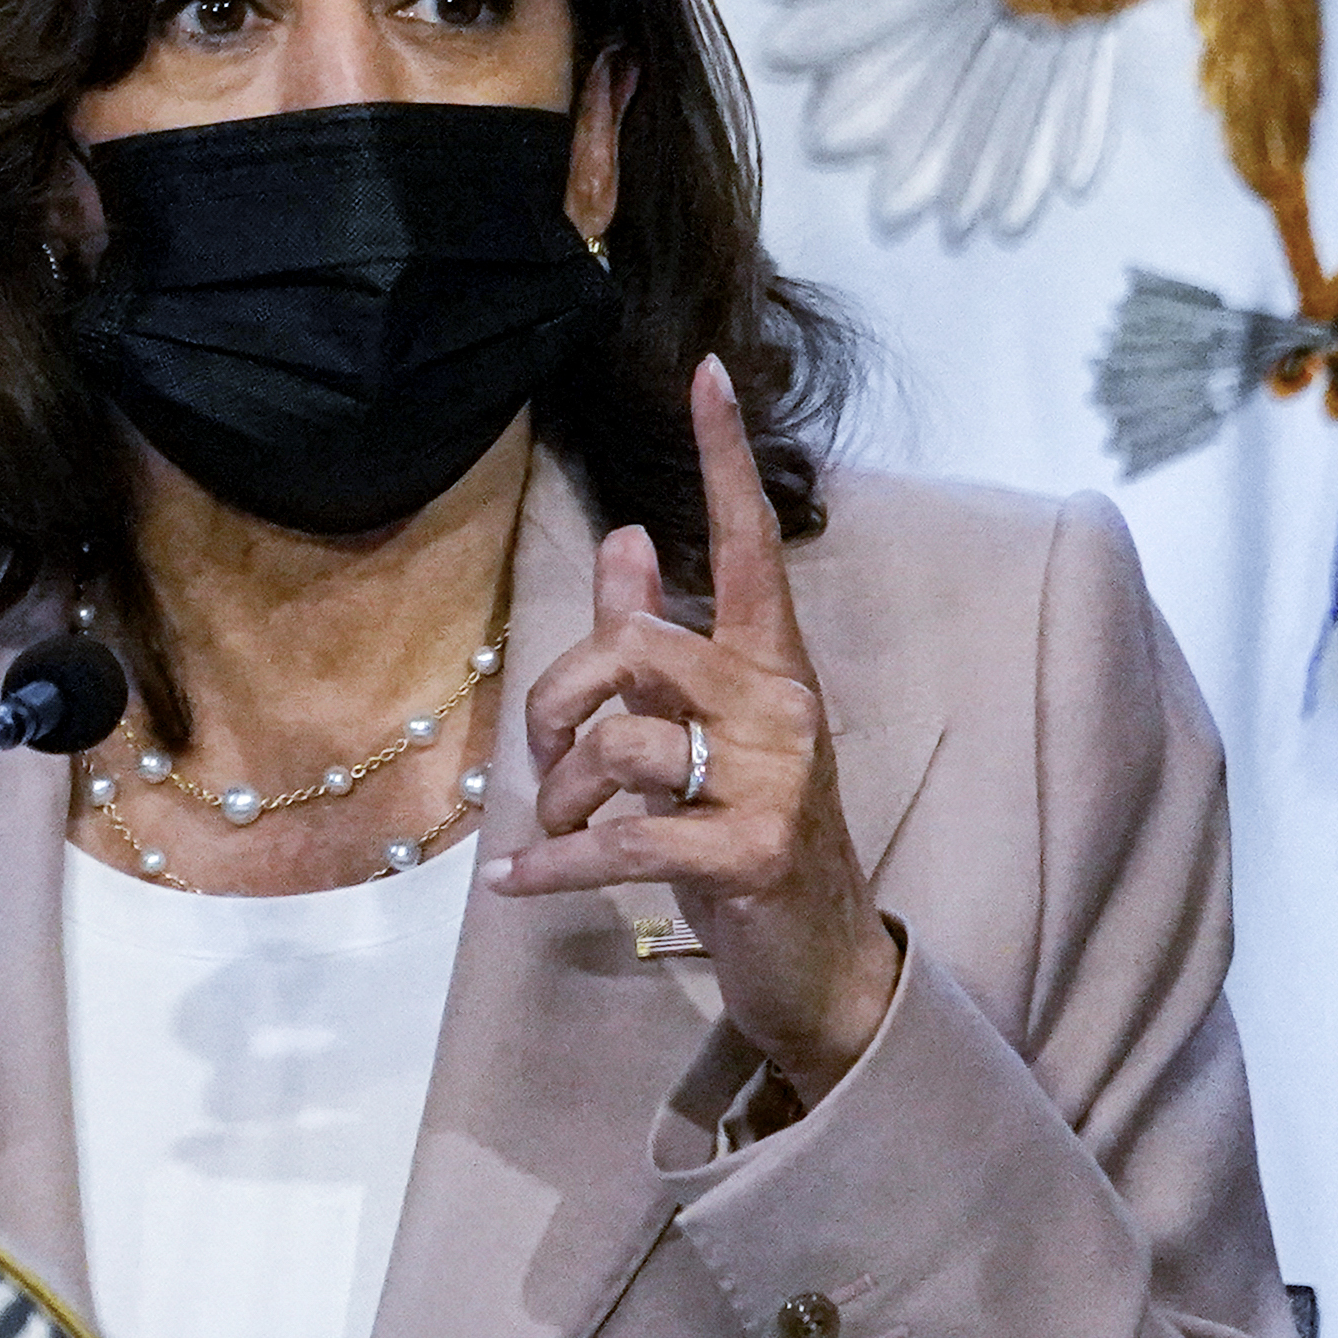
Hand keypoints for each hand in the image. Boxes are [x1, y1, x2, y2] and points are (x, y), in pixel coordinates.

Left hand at [495, 355, 899, 1105]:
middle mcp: (781, 706)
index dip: (725, 460)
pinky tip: (518, 883)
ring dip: (559, 798)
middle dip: (558, 702)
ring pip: (620, 743)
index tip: (706, 371)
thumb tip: (631, 537)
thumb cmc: (747, 836)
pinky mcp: (748, 853)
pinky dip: (553, 865)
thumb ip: (663, 637)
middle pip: (633, 647)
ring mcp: (774, 779)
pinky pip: (621, 838)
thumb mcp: (704, 733)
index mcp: (771, 666)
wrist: (819, 966)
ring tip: (556, 832)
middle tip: (545, 764)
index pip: (751, 544)